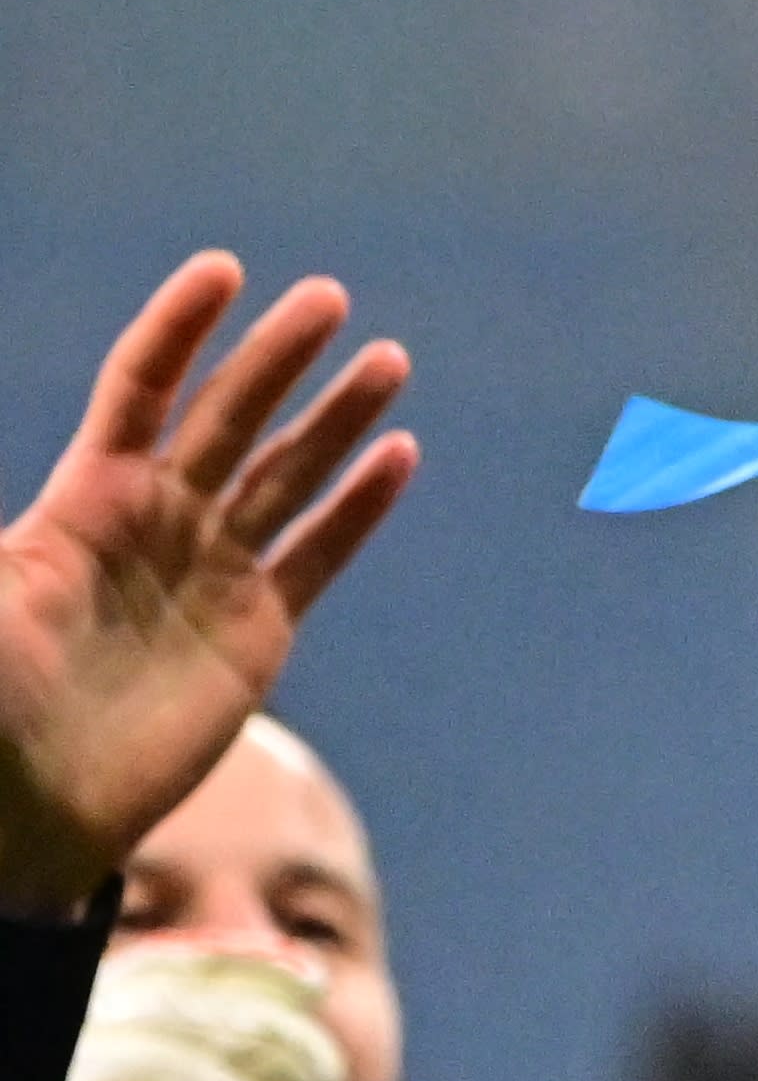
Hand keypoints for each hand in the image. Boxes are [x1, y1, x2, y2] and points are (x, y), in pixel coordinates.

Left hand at [0, 260, 416, 918]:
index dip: (179, 329)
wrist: (34, 809)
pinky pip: (319, 554)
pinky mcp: (257, 632)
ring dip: (335, 416)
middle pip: (228, 417)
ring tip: (385, 358)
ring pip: (286, 473)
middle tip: (326, 298)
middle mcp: (156, 521)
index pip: (141, 389)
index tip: (222, 271)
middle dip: (276, 356)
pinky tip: (398, 455)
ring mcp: (212, 572)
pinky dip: (360, 507)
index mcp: (84, 499)